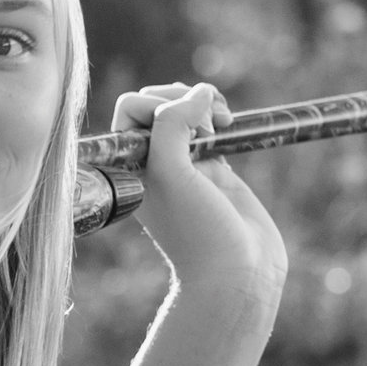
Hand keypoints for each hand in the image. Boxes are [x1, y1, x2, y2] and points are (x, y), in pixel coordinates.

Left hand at [107, 84, 289, 306]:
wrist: (236, 272)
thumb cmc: (196, 229)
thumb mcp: (171, 172)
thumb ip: (172, 124)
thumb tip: (200, 93)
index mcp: (130, 165)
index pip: (131, 109)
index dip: (158, 105)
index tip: (185, 132)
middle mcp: (152, 162)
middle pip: (157, 102)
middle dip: (183, 99)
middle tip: (207, 126)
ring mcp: (184, 163)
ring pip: (184, 110)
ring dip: (202, 102)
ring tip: (222, 121)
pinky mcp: (212, 167)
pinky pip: (208, 125)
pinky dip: (218, 114)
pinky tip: (229, 126)